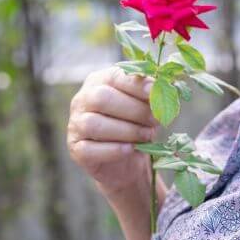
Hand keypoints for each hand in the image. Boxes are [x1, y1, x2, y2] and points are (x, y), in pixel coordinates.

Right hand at [67, 66, 159, 197]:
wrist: (128, 162)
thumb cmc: (137, 126)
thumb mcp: (146, 106)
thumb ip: (150, 95)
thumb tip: (164, 87)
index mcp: (99, 81)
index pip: (115, 77)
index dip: (137, 85)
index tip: (156, 92)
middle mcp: (82, 99)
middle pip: (102, 99)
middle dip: (134, 110)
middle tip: (155, 120)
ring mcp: (75, 124)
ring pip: (94, 124)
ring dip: (126, 131)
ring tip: (146, 136)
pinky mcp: (76, 149)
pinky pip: (90, 149)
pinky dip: (113, 150)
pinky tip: (130, 149)